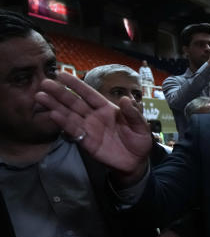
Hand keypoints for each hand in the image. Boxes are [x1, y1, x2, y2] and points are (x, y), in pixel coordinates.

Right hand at [35, 73, 151, 182]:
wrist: (136, 162)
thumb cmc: (139, 140)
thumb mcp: (141, 126)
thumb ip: (133, 114)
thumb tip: (126, 99)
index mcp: (107, 109)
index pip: (89, 94)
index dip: (76, 84)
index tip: (61, 74)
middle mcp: (94, 116)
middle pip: (75, 102)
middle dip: (60, 93)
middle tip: (44, 83)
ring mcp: (89, 129)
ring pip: (69, 115)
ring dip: (55, 106)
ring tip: (40, 96)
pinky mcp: (86, 142)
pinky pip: (74, 131)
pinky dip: (63, 123)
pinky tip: (53, 115)